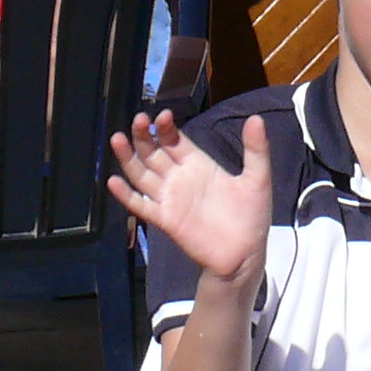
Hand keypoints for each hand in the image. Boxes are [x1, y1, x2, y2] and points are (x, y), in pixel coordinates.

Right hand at [109, 110, 270, 283]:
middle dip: (144, 136)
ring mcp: (169, 198)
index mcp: (197, 164)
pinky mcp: (165, 219)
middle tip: (138, 119)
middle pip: (153, 152)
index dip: (165, 128)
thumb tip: (256, 118)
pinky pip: (141, 206)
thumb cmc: (251, 216)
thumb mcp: (257, 179)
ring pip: (141, 174)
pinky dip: (126, 195)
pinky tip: (113, 181)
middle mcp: (179, 178)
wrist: (244, 254)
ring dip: (128, 157)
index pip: (174, 140)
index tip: (162, 115)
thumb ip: (256, 149)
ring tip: (117, 138)